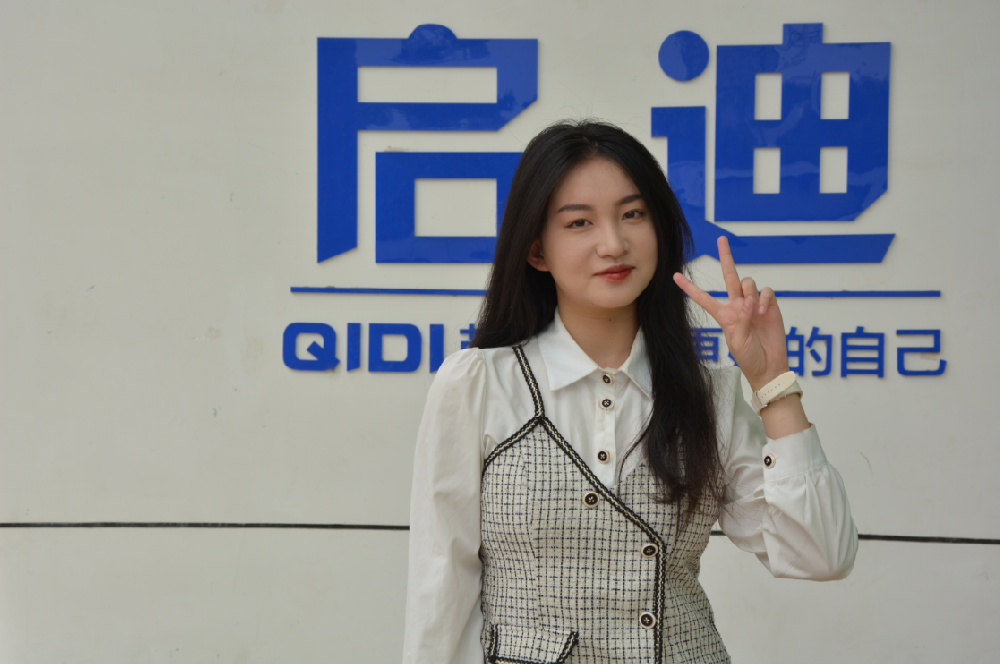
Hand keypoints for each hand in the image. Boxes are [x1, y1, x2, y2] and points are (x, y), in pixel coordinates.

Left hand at [673, 236, 788, 390]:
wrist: (769, 366)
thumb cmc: (749, 357)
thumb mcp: (736, 342)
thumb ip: (740, 321)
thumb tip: (747, 302)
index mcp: (723, 315)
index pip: (704, 297)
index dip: (689, 288)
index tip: (675, 276)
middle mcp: (737, 305)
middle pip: (729, 276)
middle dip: (726, 257)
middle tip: (722, 239)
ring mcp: (754, 304)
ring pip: (747, 282)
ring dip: (749, 293)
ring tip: (754, 311)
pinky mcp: (770, 305)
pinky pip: (766, 291)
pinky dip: (764, 299)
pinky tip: (763, 311)